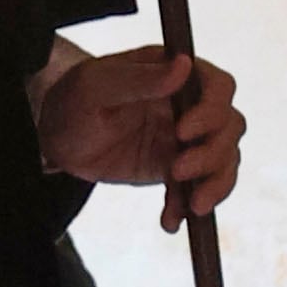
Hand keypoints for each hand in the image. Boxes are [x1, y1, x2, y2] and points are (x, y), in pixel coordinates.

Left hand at [36, 44, 244, 230]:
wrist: (57, 139)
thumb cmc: (73, 101)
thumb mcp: (95, 86)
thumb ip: (138, 78)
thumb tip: (183, 66)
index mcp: (174, 74)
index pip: (219, 86)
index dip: (211, 110)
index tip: (182, 132)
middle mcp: (189, 104)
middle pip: (229, 126)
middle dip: (212, 153)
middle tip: (176, 172)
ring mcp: (186, 138)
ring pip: (223, 159)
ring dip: (214, 184)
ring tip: (192, 206)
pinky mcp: (175, 168)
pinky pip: (198, 188)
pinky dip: (189, 206)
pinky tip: (170, 221)